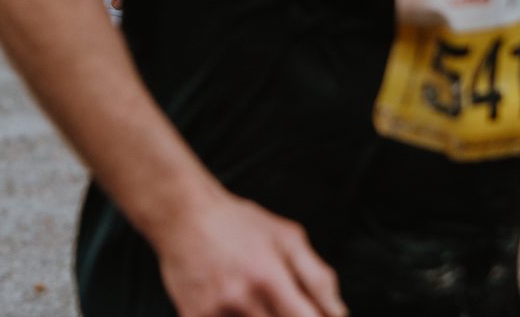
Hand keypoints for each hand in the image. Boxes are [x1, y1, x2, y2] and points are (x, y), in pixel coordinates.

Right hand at [153, 190, 344, 316]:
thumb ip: (318, 278)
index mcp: (269, 279)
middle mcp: (242, 300)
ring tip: (257, 300)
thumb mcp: (287, 237)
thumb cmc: (238, 223)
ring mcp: (215, 313)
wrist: (180, 213)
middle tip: (279, 302)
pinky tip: (236, 306)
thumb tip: (339, 314)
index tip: (312, 315)